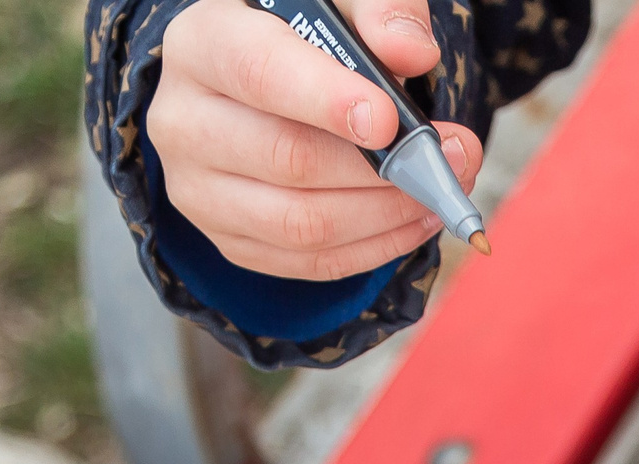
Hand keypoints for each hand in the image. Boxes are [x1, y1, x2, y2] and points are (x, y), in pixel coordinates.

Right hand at [148, 0, 482, 278]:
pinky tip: (413, 220)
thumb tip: (412, 52)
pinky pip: (307, 262)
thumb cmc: (302, 36)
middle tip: (456, 155)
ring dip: (387, 214)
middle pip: (288, 159)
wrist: (259, 81)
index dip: (326, 99)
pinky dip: (373, 247)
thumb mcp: (338, 2)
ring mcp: (197, 190)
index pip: (259, 73)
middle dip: (384, 167)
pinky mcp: (226, 239)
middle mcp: (183, 120)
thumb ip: (378, 12)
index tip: (389, 119)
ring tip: (440, 191)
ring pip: (301, 223)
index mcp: (203, 42)